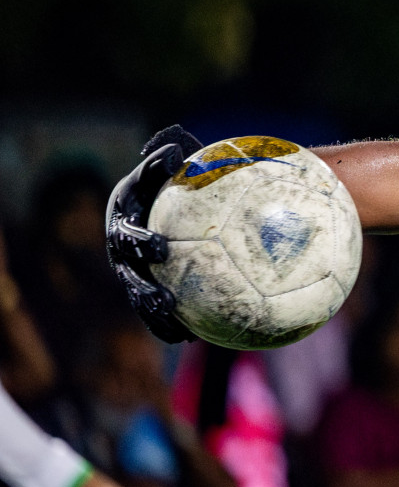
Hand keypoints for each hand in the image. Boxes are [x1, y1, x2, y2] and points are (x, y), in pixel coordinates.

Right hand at [105, 125, 203, 342]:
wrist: (145, 200)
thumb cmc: (157, 181)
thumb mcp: (158, 168)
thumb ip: (162, 161)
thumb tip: (173, 150)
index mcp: (123, 223)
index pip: (128, 235)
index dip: (141, 243)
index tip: (161, 249)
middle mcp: (120, 252)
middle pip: (129, 275)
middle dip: (144, 289)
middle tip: (165, 300)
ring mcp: (129, 271)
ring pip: (138, 297)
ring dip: (154, 315)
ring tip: (176, 327)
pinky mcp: (140, 286)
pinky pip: (152, 309)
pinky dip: (168, 323)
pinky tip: (190, 337)